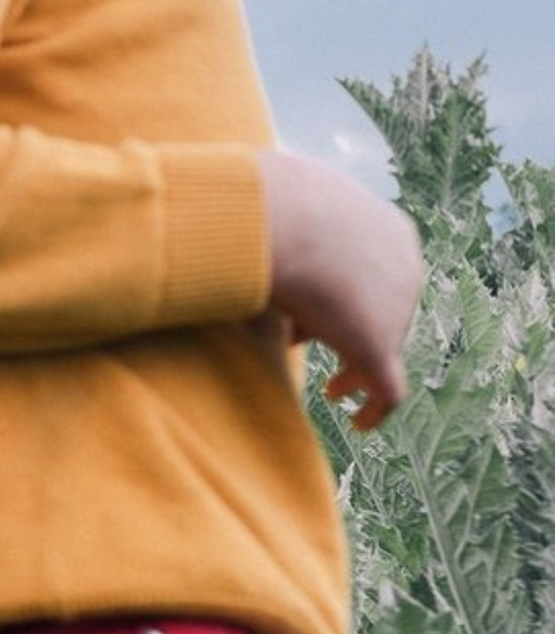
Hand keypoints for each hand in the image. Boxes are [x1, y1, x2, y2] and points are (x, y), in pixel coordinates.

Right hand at [257, 150, 424, 430]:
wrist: (284, 220)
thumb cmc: (267, 208)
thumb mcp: (277, 209)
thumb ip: (272, 226)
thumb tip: (230, 231)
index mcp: (388, 232)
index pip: (374, 271)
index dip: (344, 293)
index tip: (309, 310)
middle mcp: (404, 270)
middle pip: (382, 310)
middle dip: (349, 330)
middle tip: (305, 344)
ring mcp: (396, 311)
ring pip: (382, 350)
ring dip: (358, 370)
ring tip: (333, 390)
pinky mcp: (377, 348)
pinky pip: (388, 390)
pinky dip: (375, 409)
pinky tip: (359, 425)